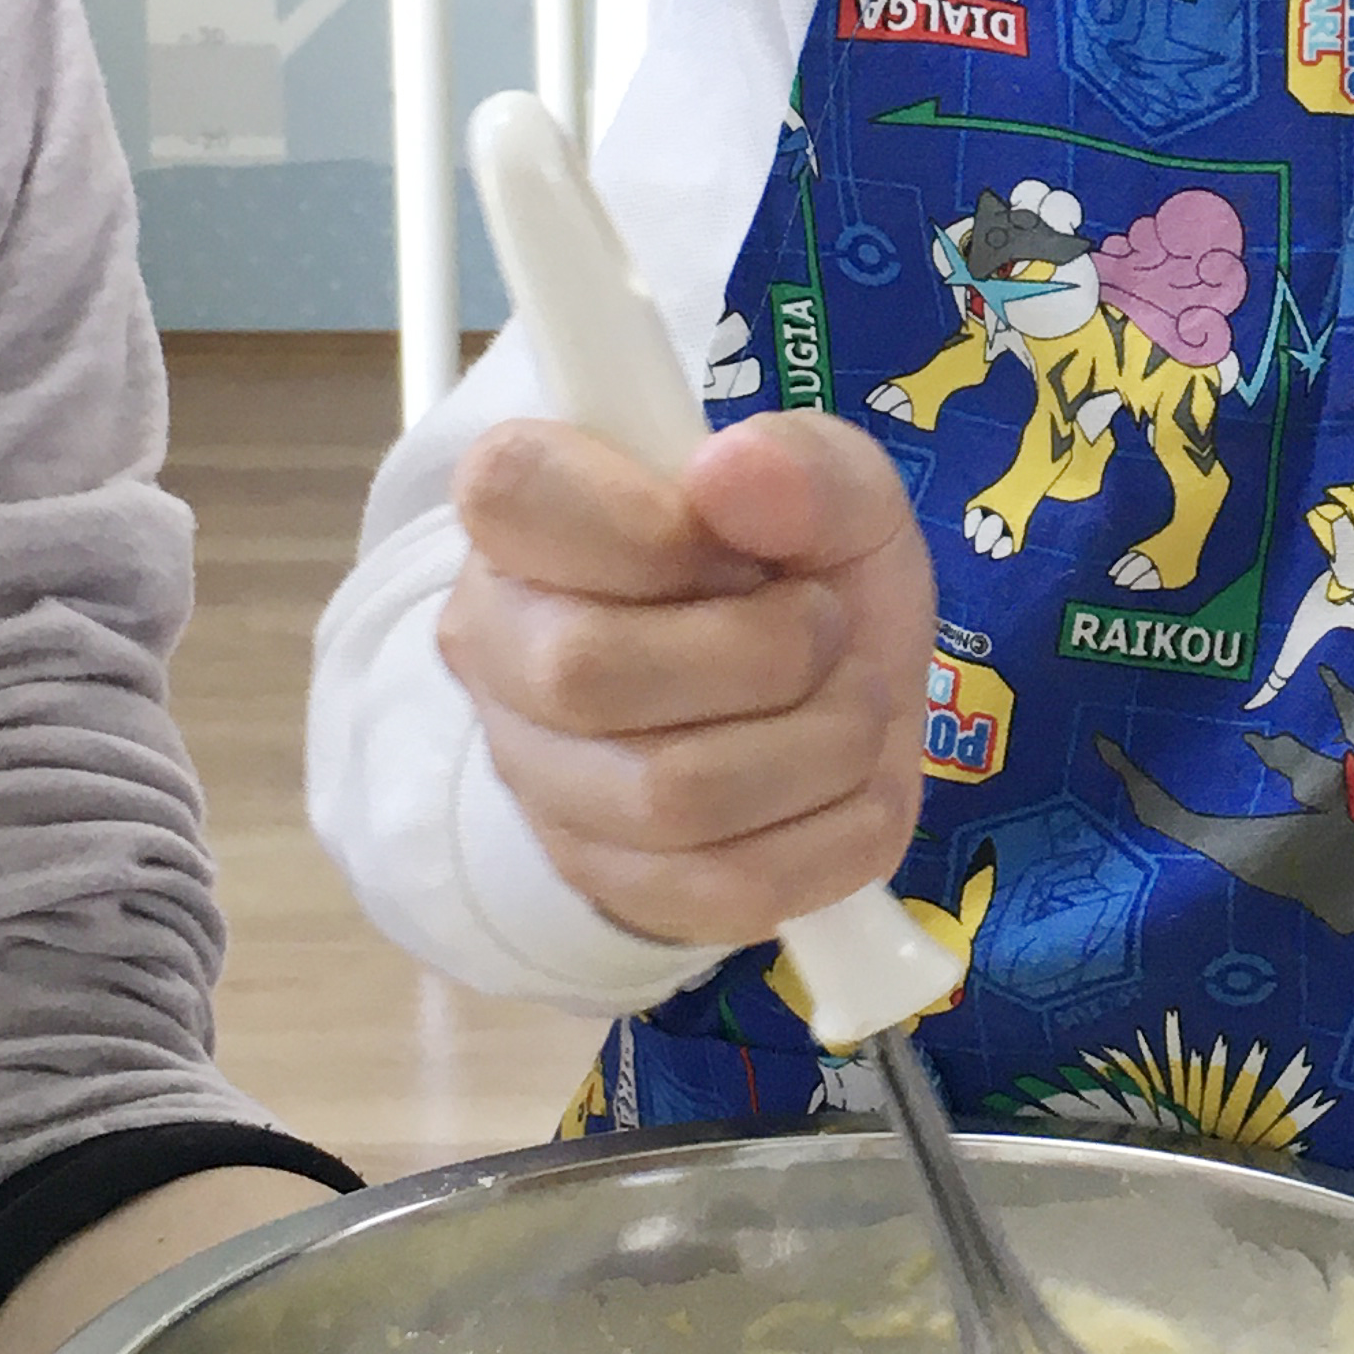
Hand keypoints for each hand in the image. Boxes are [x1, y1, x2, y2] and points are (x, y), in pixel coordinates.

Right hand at [441, 410, 935, 948]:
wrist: (835, 691)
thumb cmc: (805, 565)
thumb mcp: (839, 486)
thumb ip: (806, 463)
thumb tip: (733, 471)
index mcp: (525, 520)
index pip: (509, 492)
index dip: (643, 521)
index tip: (736, 541)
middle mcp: (502, 654)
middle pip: (587, 673)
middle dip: (764, 649)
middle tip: (822, 626)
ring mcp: (547, 785)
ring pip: (667, 797)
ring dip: (818, 743)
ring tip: (849, 702)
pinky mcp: (619, 887)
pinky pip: (724, 890)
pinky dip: (832, 835)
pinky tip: (851, 786)